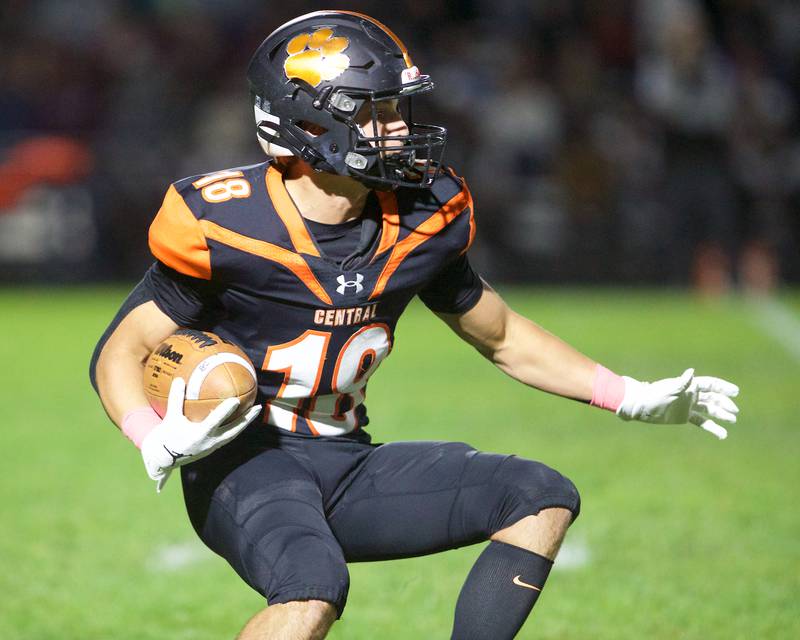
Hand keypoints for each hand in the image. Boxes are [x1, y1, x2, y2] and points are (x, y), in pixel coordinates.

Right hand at [141, 377, 260, 490]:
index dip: (225, 411)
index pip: (215, 421)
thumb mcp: (170, 417)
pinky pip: (228, 436)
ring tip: (254, 412)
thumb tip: (179, 379)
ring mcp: (213, 447)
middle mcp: (209, 442)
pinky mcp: (213, 449)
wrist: (163, 460)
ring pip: (234, 434)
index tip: (235, 400)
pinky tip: (241, 418)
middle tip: (258, 407)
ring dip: (244, 423)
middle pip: (234, 430)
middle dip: (247, 419)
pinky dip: (236, 427)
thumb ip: (176, 399)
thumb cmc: (166, 438)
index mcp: (199, 435)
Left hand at [616, 368, 738, 438]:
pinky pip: (702, 422)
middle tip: (734, 412)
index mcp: (689, 386)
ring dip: (721, 414)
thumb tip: (692, 371)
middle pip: (713, 398)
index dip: (723, 387)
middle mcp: (691, 395)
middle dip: (725, 403)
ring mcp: (689, 406)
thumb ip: (682, 382)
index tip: (735, 392)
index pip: (710, 384)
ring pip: (710, 410)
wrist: (641, 405)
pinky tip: (722, 434)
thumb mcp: (669, 389)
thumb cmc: (654, 395)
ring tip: (732, 421)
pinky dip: (712, 427)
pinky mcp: (685, 416)